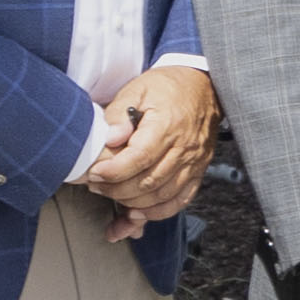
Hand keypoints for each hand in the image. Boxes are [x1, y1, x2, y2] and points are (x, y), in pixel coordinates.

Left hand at [84, 63, 218, 231]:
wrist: (204, 86)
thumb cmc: (168, 87)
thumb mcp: (138, 89)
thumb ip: (119, 112)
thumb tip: (110, 137)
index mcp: (167, 125)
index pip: (140, 158)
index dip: (114, 171)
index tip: (94, 174)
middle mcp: (184, 148)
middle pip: (148, 182)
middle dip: (117, 190)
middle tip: (97, 186)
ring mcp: (193, 162)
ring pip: (162, 196)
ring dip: (133, 203)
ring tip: (112, 196)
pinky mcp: (198, 171)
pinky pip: (180, 200)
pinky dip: (158, 212)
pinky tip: (139, 213)